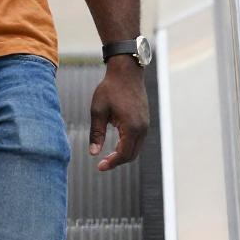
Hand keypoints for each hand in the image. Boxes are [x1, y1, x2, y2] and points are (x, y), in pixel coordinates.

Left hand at [88, 56, 149, 170]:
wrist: (126, 72)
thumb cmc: (110, 89)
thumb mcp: (98, 111)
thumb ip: (96, 133)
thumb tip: (93, 153)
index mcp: (131, 127)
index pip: (123, 154)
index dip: (111, 163)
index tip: (99, 167)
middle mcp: (142, 128)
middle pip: (131, 155)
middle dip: (117, 161)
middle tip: (102, 164)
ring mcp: (146, 125)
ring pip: (136, 148)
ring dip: (123, 154)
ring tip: (107, 156)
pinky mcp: (145, 121)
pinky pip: (138, 140)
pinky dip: (128, 146)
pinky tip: (116, 144)